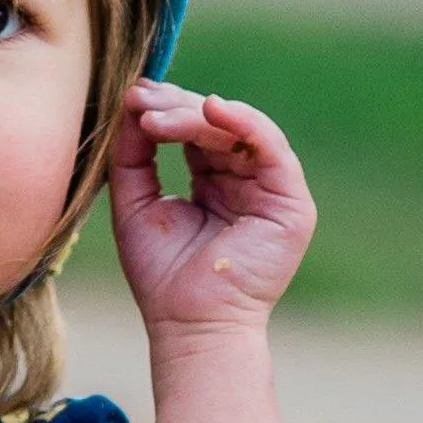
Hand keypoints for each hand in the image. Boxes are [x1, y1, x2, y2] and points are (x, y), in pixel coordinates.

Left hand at [107, 83, 315, 333]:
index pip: (194, 133)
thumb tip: (132, 103)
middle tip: (141, 102)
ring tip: (157, 118)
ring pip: (238, 131)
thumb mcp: (136, 204)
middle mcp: (246, 182)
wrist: (189, 325)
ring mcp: (271, 190)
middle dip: (177, 108)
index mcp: (214, 183)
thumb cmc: (162, 277)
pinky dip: (243, 121)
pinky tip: (210, 109)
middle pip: (215, 126)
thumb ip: (133, 156)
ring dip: (197, 116)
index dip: (165, 111)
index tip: (131, 97)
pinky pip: (271, 146)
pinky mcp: (291, 201)